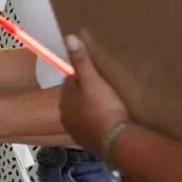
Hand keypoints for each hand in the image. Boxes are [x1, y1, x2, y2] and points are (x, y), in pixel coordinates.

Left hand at [60, 34, 129, 155]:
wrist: (117, 142)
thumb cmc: (103, 108)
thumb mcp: (93, 81)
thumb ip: (81, 61)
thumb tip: (69, 38)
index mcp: (64, 100)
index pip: (70, 81)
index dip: (82, 75)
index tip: (96, 71)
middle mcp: (66, 117)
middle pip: (77, 98)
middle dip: (87, 92)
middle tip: (106, 86)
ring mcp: (78, 133)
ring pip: (85, 113)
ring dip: (94, 108)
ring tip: (111, 102)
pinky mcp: (92, 144)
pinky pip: (95, 128)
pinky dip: (101, 123)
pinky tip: (112, 120)